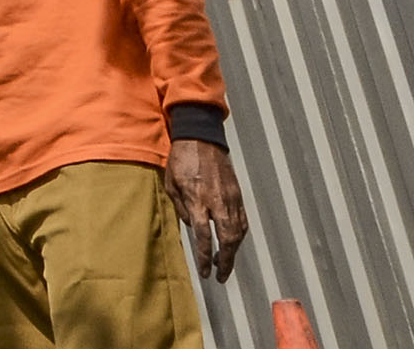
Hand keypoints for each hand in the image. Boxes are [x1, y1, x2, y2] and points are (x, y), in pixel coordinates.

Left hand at [167, 139, 246, 281]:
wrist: (201, 136)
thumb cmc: (181, 159)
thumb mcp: (171, 184)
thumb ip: (181, 208)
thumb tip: (193, 228)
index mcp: (198, 199)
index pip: (204, 237)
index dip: (205, 258)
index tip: (205, 272)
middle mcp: (218, 201)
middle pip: (227, 239)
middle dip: (226, 261)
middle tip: (221, 276)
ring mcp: (231, 197)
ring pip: (238, 232)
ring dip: (233, 251)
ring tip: (224, 262)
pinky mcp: (237, 193)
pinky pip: (242, 220)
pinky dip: (239, 235)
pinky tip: (232, 242)